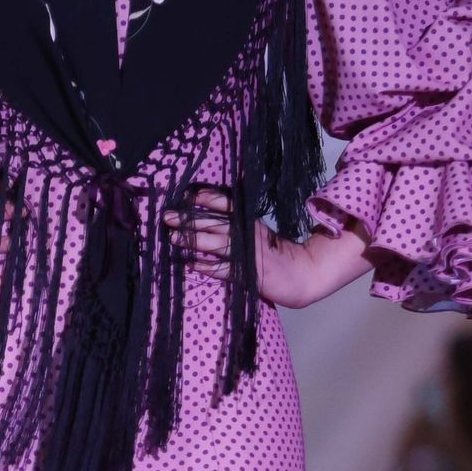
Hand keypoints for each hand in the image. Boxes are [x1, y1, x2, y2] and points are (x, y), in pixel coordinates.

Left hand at [163, 190, 371, 308]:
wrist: (303, 275)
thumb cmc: (277, 255)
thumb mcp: (259, 234)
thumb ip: (238, 227)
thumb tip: (209, 222)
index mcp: (250, 223)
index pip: (228, 206)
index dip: (208, 199)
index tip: (189, 195)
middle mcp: (249, 235)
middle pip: (216, 224)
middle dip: (190, 219)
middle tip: (167, 216)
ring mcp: (249, 255)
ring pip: (217, 244)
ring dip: (194, 240)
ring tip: (173, 238)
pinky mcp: (249, 274)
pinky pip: (224, 269)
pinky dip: (207, 267)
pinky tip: (191, 264)